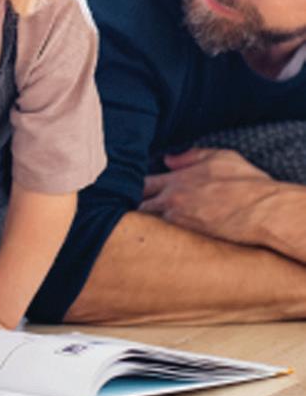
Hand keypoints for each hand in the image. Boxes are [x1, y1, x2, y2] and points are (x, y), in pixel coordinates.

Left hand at [140, 147, 277, 243]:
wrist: (263, 210)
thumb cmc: (247, 182)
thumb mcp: (221, 157)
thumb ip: (191, 157)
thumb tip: (168, 159)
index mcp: (177, 179)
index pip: (141, 183)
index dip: (133, 187)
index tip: (132, 190)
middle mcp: (171, 199)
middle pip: (138, 204)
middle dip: (134, 206)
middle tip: (131, 209)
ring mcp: (178, 219)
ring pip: (148, 222)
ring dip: (143, 222)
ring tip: (140, 225)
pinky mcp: (187, 236)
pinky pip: (163, 237)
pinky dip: (158, 236)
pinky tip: (156, 238)